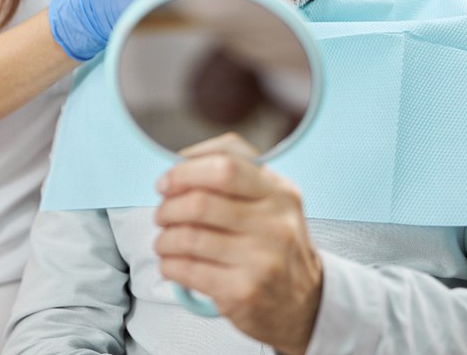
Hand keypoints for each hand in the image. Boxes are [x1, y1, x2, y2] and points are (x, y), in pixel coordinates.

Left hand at [155, 146, 322, 354]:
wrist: (305, 304)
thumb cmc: (275, 243)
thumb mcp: (271, 200)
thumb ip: (235, 173)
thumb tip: (181, 163)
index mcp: (279, 191)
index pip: (225, 166)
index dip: (186, 171)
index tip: (166, 181)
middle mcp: (275, 223)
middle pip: (201, 202)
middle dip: (169, 207)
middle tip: (162, 214)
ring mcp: (261, 259)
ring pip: (190, 237)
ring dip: (165, 238)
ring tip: (164, 241)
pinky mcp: (244, 292)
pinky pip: (189, 270)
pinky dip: (169, 264)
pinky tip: (170, 263)